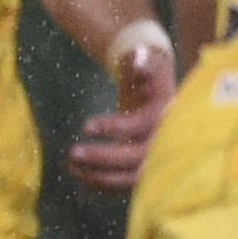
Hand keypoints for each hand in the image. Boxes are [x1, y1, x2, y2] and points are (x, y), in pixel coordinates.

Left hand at [70, 19, 177, 189]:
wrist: (156, 90)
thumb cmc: (147, 74)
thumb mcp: (147, 62)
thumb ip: (142, 60)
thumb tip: (138, 55)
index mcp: (165, 112)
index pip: (142, 125)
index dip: (116, 127)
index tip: (85, 125)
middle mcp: (165, 137)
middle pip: (139, 157)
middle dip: (104, 158)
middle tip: (72, 152)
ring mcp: (158, 155)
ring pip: (133, 176)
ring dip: (101, 176)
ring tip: (71, 165)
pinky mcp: (147, 165)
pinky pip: (127, 183)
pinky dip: (104, 183)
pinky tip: (80, 174)